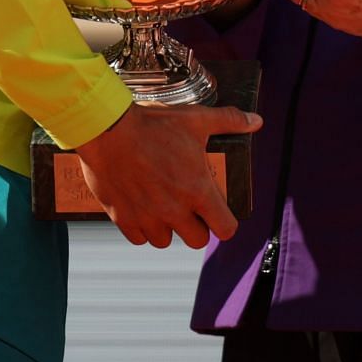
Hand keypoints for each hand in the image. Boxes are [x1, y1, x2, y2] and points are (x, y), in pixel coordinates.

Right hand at [73, 102, 261, 248]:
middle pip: (197, 240)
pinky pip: (139, 238)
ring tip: (161, 206)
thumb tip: (256, 121)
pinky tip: (140, 208)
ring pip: (165, 241)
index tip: (217, 213)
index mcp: (197, 191)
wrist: (106, 128)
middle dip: (196, 226)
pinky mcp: (123, 218)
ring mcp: (148, 216)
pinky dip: (141, 227)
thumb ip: (229, 121)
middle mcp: (175, 210)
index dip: (225, 223)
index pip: (225, 229)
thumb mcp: (195, 119)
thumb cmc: (152, 124)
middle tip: (187, 207)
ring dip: (166, 228)